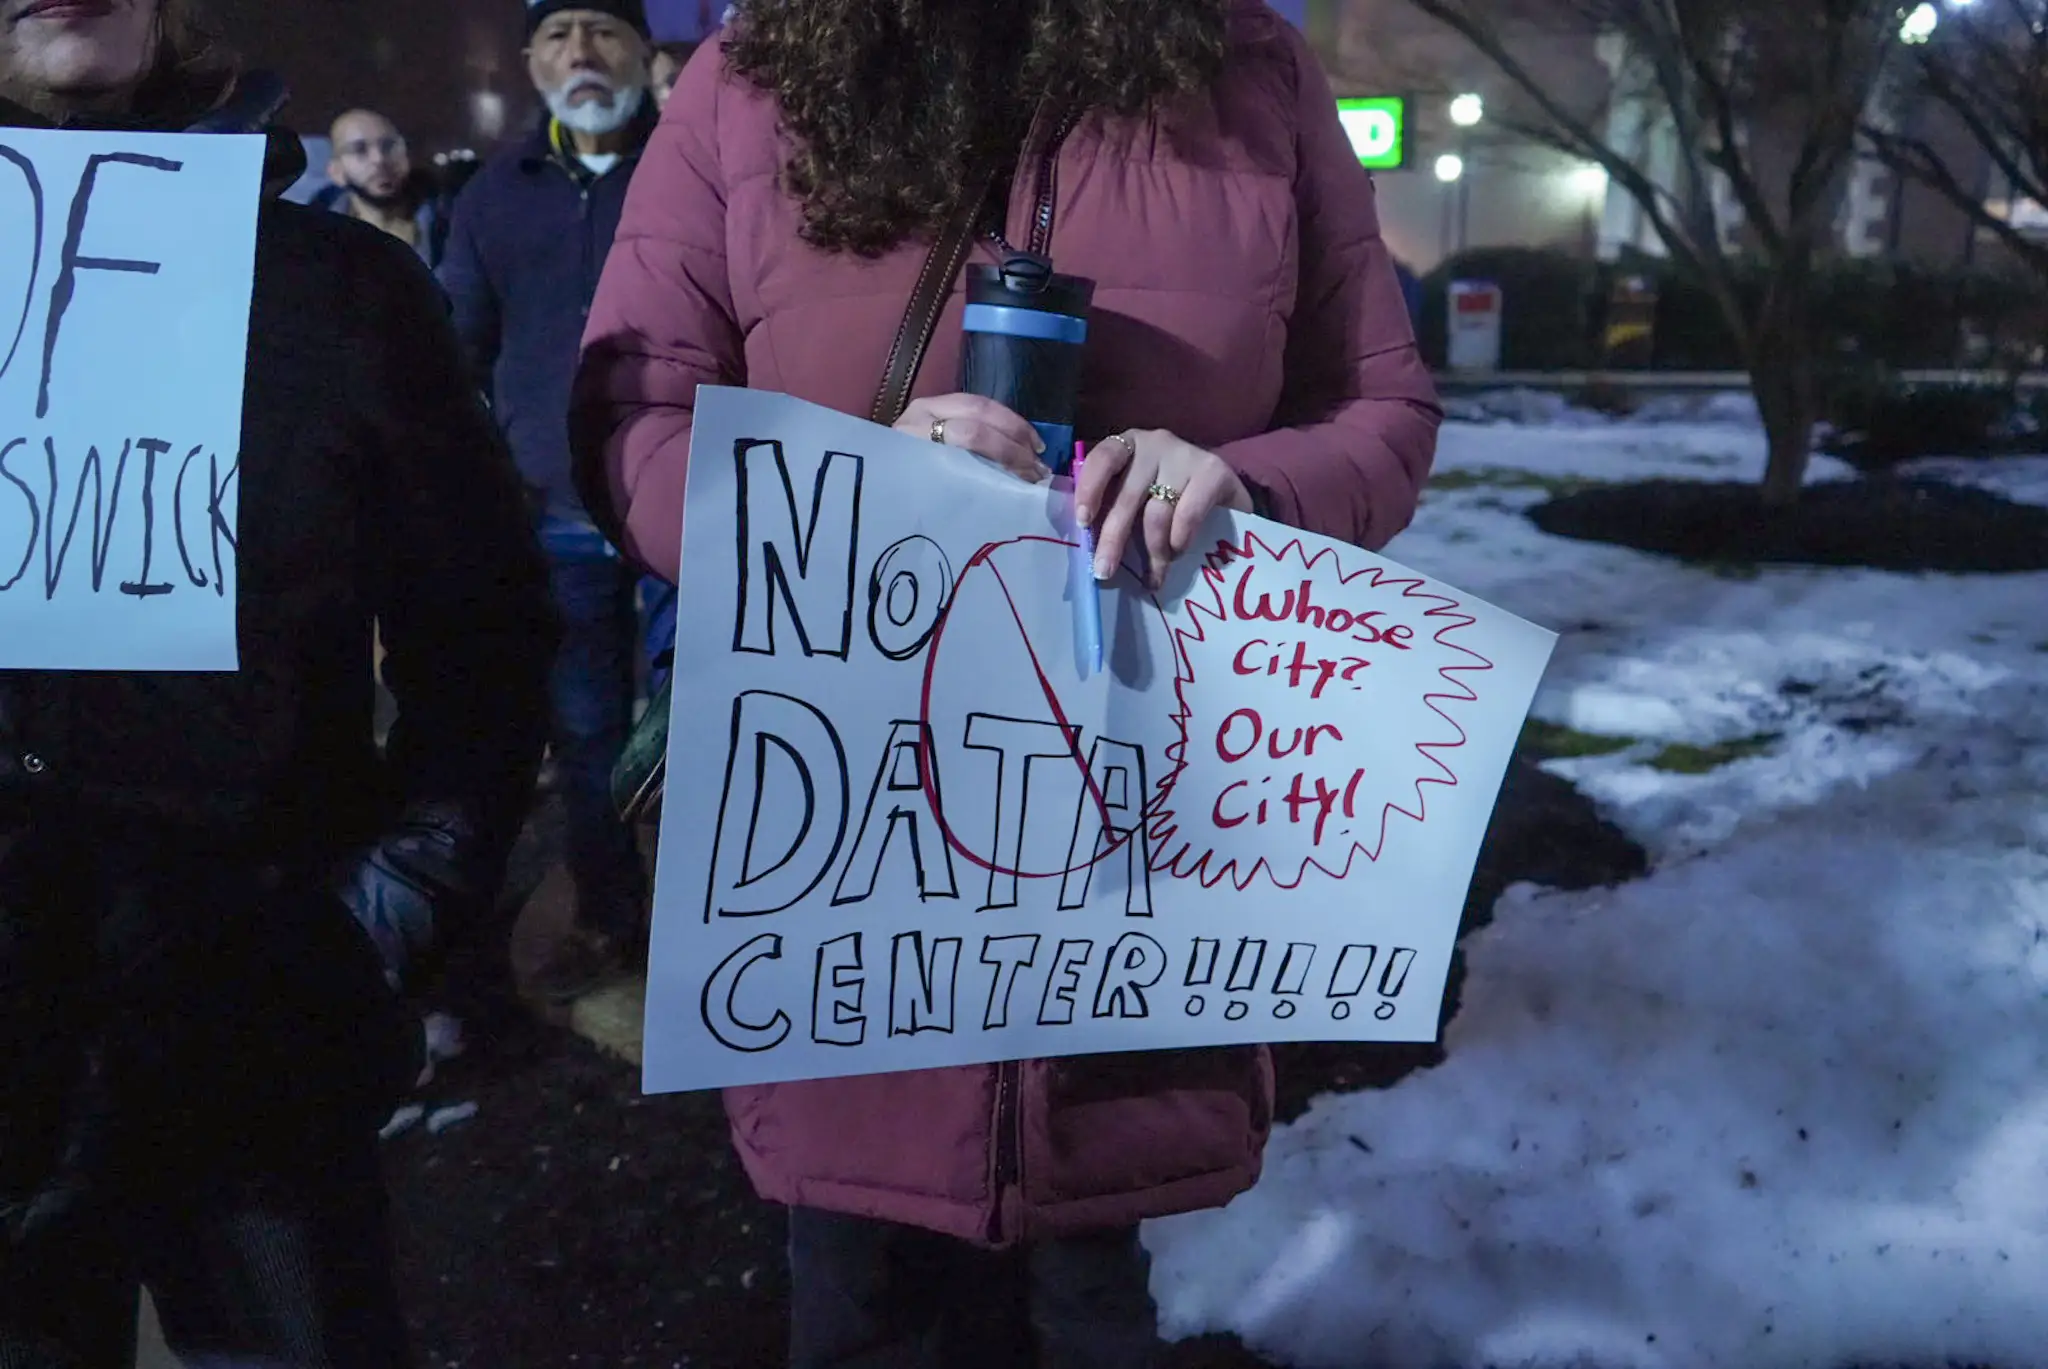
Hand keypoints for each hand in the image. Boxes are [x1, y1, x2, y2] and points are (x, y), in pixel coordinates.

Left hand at [895, 394, 1049, 484]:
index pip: (970, 433)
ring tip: (1036, 449)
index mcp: (916, 435)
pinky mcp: (938, 406)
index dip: (1006, 452)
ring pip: (981, 404)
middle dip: (1015, 436)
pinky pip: (978, 408)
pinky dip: (1003, 422)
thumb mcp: (930, 493)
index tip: (1030, 475)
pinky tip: (1020, 439)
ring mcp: (929, 406)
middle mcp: (921, 413)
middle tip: (1038, 463)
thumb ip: (965, 485)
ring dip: (1014, 425)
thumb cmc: (904, 495)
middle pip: (979, 412)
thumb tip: (1015, 491)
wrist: (874, 482)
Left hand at [1076, 429, 1252, 588]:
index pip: (1103, 458)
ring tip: (1153, 575)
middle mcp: (1155, 443)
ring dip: (1153, 550)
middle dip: (1113, 538)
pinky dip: (1179, 540)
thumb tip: (1090, 549)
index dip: (1090, 488)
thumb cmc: (1172, 503)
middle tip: (1104, 571)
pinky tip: (1178, 552)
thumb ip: (1115, 511)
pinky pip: (1187, 515)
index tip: (1082, 522)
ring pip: (1156, 512)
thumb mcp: (1138, 502)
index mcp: (1128, 447)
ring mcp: (1185, 454)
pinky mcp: (1214, 470)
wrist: (1227, 500)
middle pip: (1127, 495)